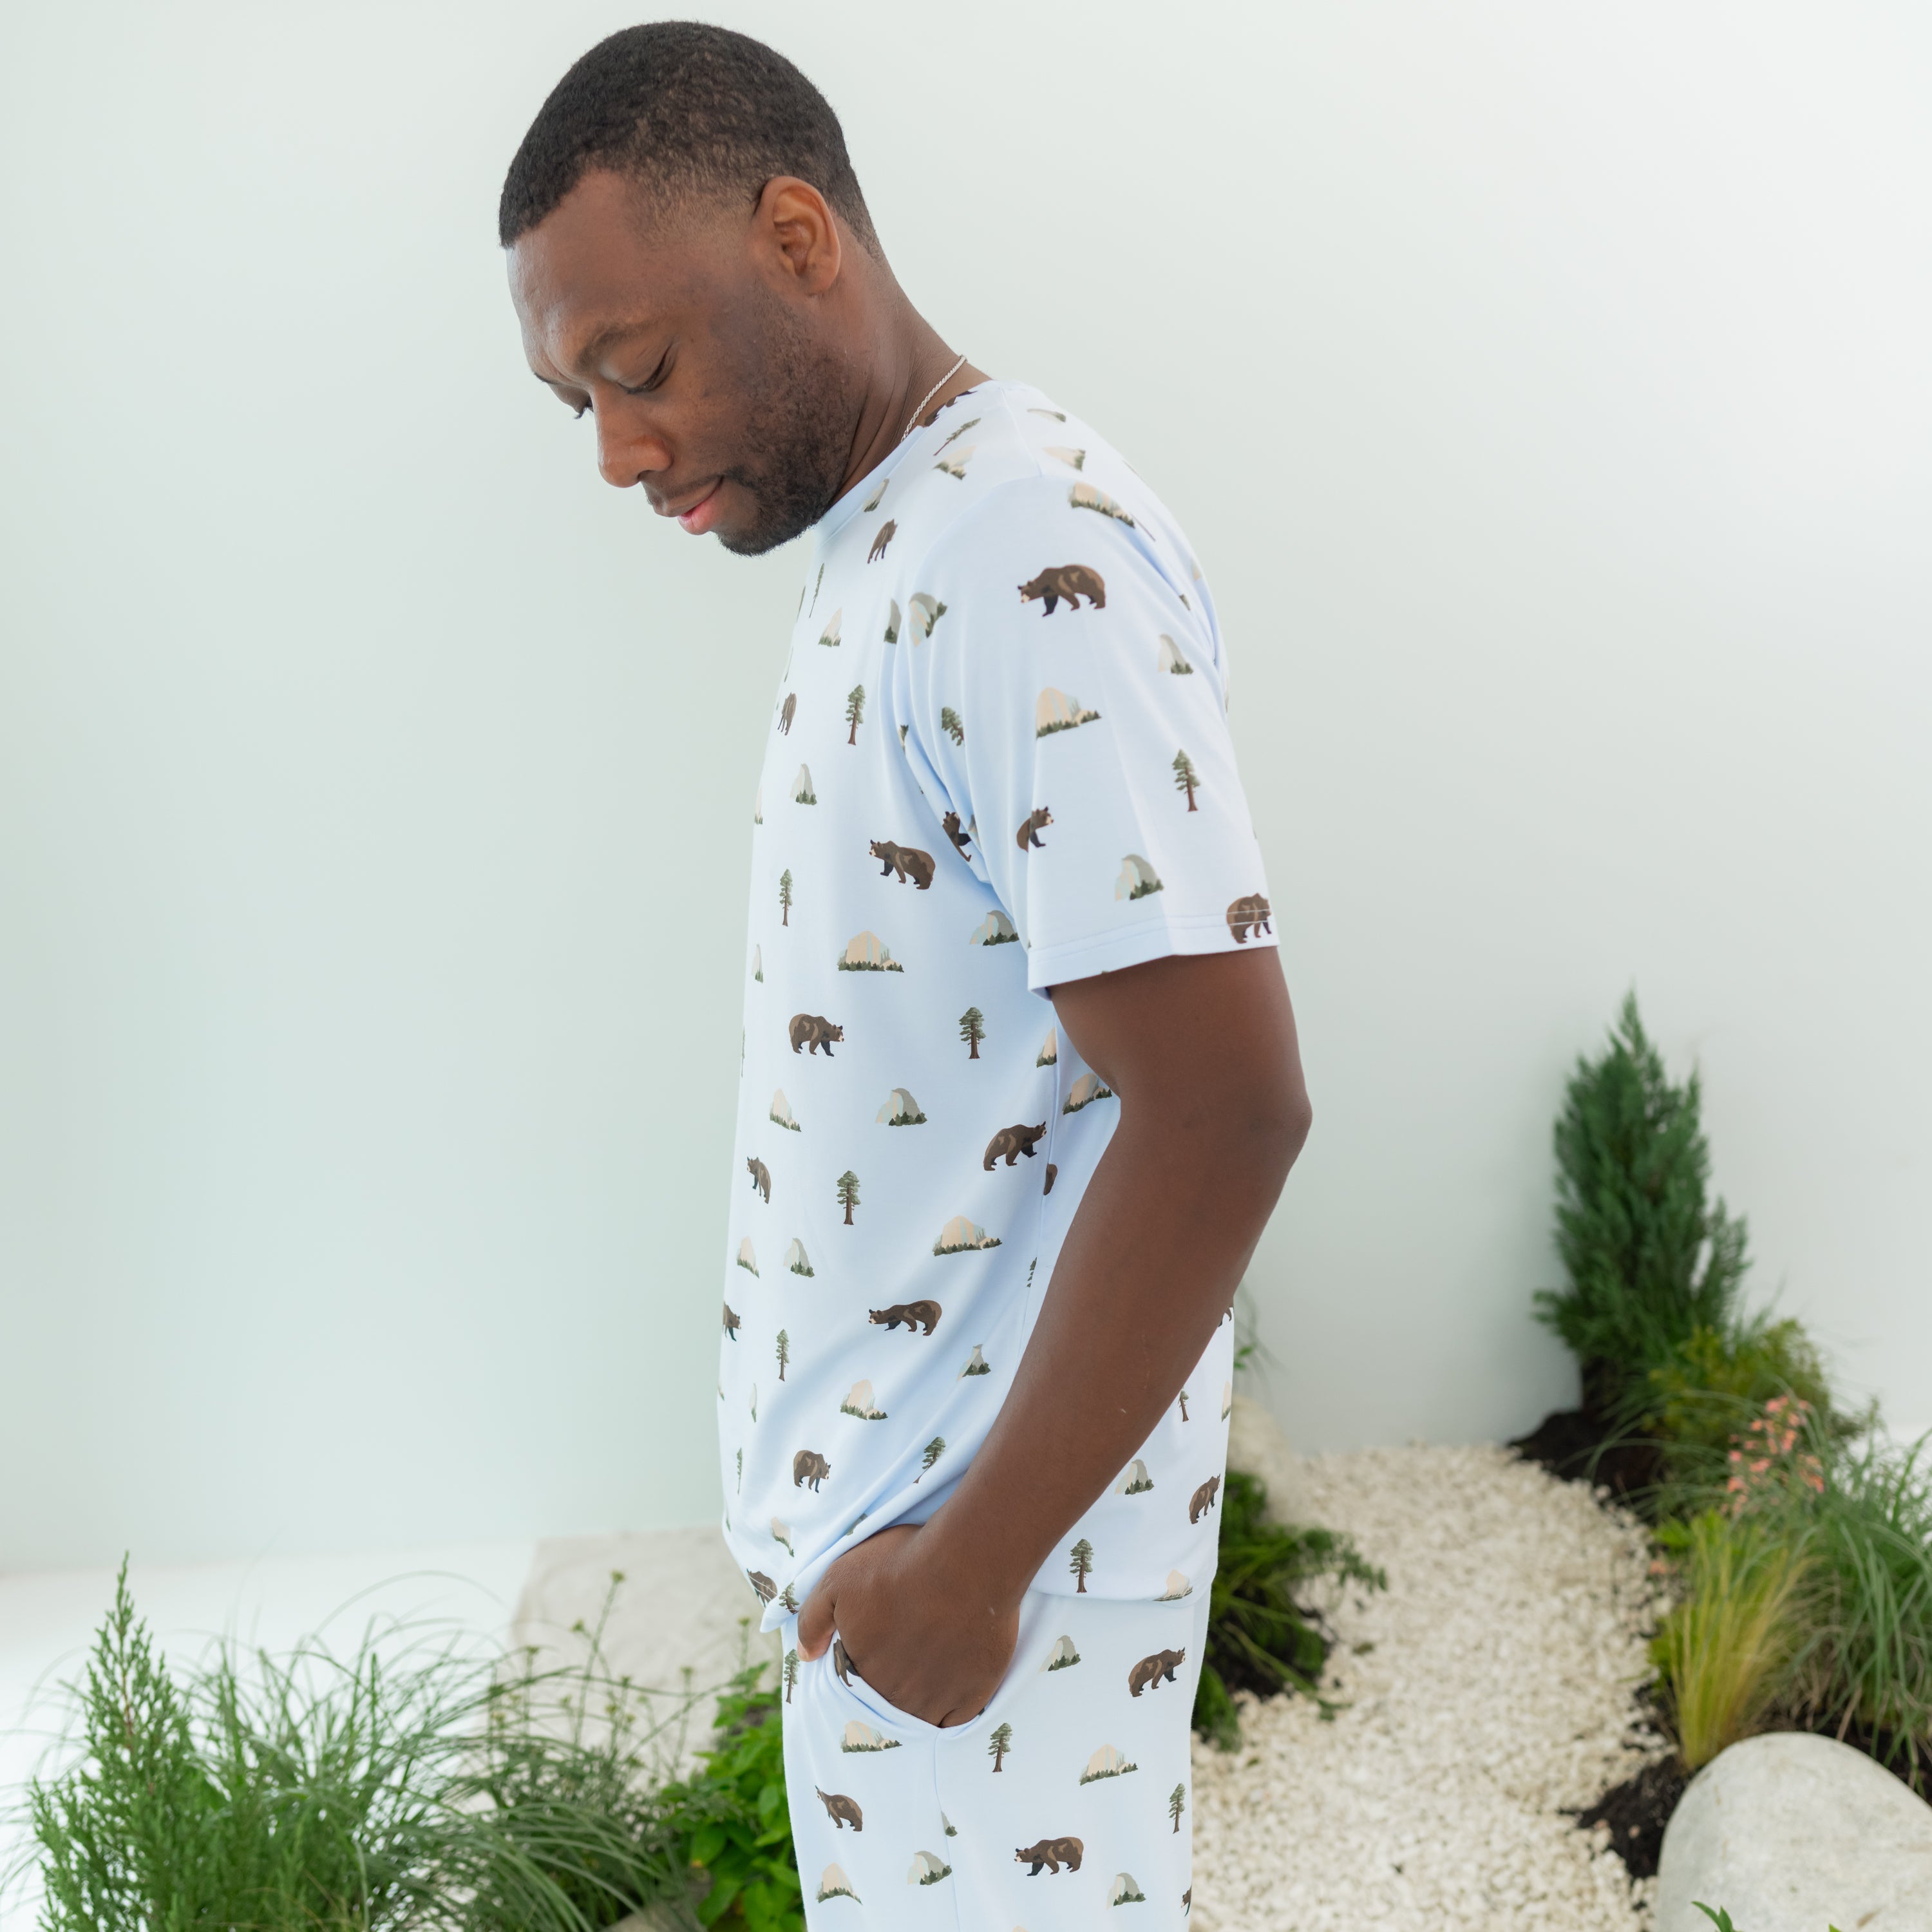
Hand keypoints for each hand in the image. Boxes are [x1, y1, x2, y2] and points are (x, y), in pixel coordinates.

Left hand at [794, 1522, 1020, 1727]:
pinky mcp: (973, 1696)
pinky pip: (955, 1719)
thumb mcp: (838, 1579)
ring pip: (920, 1715)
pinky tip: (951, 1678)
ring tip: (928, 1662)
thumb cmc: (901, 1565)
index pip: (855, 1684)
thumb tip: (806, 1655)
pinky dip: (951, 1706)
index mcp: (863, 1673)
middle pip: (888, 1701)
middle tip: (905, 1646)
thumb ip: (813, 1620)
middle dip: (891, 1679)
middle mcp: (897, 1697)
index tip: (878, 1641)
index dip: (864, 1662)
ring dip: (920, 1696)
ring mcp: (938, 1700)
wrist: (966, 1561)